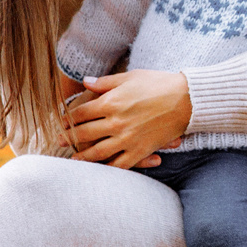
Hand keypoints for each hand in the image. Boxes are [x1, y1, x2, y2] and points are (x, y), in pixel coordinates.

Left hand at [63, 70, 192, 167]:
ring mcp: (127, 139)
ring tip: (74, 159)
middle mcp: (115, 123)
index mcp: (110, 103)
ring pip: (97, 153)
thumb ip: (105, 82)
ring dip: (83, 157)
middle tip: (60, 140)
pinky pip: (119, 164)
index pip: (80, 113)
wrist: (186, 99)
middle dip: (69, 137)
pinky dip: (107, 168)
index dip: (68, 118)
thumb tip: (85, 82)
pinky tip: (100, 169)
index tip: (62, 121)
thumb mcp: (129, 77)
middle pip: (84, 134)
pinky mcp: (140, 150)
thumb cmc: (158, 84)